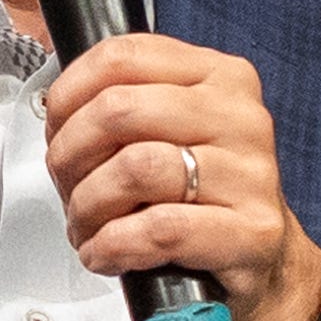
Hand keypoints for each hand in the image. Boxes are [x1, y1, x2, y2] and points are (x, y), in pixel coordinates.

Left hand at [43, 34, 320, 320]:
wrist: (263, 264)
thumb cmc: (201, 198)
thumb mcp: (167, 134)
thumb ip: (123, 109)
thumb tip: (57, 112)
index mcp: (219, 76)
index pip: (123, 56)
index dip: (69, 96)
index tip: (57, 132)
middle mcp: (240, 116)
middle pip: (120, 110)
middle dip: (71, 156)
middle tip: (68, 189)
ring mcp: (252, 174)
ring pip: (136, 168)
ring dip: (89, 206)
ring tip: (86, 227)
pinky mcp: (253, 232)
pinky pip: (161, 228)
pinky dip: (114, 245)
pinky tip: (106, 254)